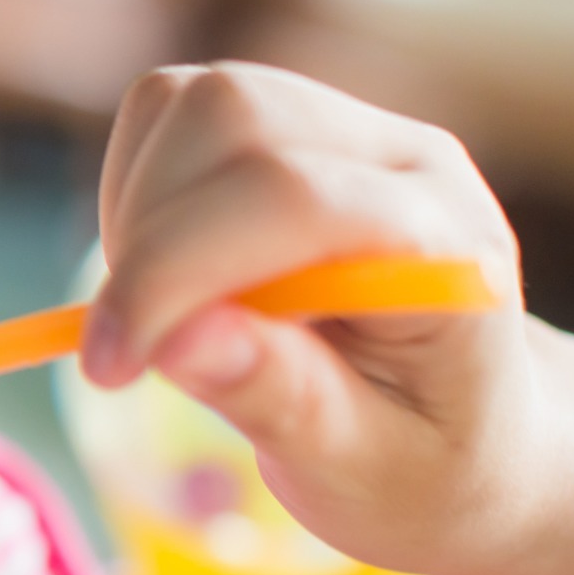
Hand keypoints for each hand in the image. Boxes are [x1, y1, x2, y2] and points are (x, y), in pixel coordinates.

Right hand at [82, 63, 547, 574]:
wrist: (462, 428)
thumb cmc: (422, 463)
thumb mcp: (369, 471)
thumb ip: (283, 401)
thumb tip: (175, 339)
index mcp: (448, 243)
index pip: (295, 198)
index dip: (176, 269)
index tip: (111, 367)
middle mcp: (401, 157)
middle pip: (233, 117)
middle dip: (149, 238)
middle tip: (132, 352)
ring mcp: (339, 127)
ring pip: (187, 102)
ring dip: (134, 214)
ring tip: (163, 315)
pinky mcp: (277, 121)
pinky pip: (165, 111)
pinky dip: (132, 193)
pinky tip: (166, 274)